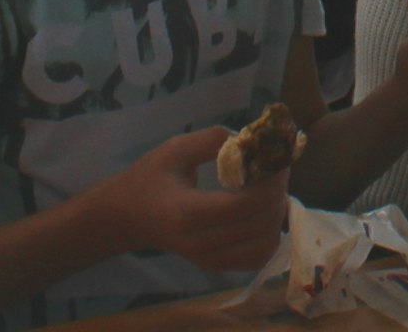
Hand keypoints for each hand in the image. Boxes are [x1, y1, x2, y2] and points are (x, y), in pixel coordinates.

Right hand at [86, 125, 287, 275]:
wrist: (128, 217)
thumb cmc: (149, 179)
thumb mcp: (175, 149)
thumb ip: (213, 140)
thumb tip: (252, 140)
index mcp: (186, 214)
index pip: (240, 205)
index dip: (268, 183)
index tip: (277, 160)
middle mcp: (199, 244)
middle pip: (256, 225)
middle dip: (276, 194)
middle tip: (279, 169)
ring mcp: (207, 260)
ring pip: (262, 246)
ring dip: (276, 216)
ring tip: (273, 190)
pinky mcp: (215, 266)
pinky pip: (255, 259)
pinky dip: (269, 237)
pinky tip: (265, 214)